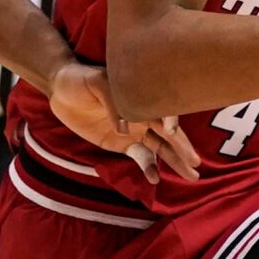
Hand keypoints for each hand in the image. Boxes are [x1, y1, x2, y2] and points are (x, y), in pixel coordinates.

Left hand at [45, 61, 199, 179]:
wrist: (62, 91)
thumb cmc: (81, 79)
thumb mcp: (96, 82)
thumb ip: (113, 103)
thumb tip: (124, 129)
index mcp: (142, 95)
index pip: (163, 108)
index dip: (170, 119)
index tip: (172, 131)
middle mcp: (144, 113)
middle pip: (169, 133)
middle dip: (183, 148)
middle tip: (196, 162)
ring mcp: (135, 129)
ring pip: (160, 148)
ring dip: (174, 161)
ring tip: (191, 176)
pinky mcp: (122, 143)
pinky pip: (140, 156)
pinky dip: (148, 167)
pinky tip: (155, 179)